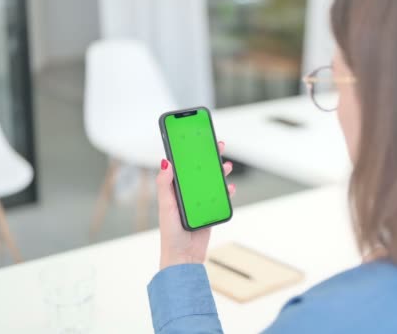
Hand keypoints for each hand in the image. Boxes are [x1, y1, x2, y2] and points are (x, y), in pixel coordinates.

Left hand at [156, 141, 234, 269]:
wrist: (184, 257)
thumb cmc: (170, 234)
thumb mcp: (166, 206)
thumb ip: (165, 185)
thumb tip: (165, 162)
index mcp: (174, 190)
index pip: (182, 166)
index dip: (189, 152)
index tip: (197, 139)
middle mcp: (187, 194)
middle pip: (200, 171)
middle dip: (209, 158)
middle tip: (218, 146)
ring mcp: (200, 203)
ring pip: (212, 182)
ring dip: (220, 173)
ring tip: (227, 166)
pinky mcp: (210, 212)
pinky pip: (220, 198)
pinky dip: (227, 192)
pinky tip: (231, 188)